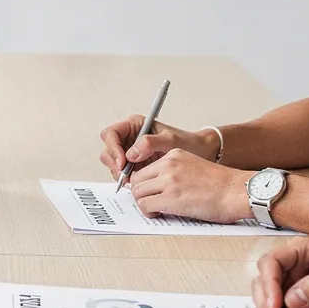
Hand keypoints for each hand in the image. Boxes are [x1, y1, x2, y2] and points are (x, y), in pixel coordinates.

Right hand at [99, 114, 218, 176]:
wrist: (200, 154)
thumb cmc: (188, 142)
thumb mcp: (171, 140)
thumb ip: (150, 143)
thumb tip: (132, 153)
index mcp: (135, 125)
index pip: (111, 134)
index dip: (113, 147)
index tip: (122, 161)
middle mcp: (130, 138)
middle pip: (108, 149)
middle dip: (114, 162)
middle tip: (126, 174)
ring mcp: (131, 152)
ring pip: (113, 163)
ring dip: (120, 173)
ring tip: (134, 179)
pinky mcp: (135, 166)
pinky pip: (123, 173)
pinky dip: (126, 179)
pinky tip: (138, 182)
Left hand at [122, 149, 251, 223]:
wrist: (239, 191)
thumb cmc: (223, 185)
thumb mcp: (194, 167)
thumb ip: (175, 173)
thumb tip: (159, 187)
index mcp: (174, 155)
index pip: (144, 169)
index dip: (143, 184)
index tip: (148, 192)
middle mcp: (169, 164)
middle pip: (136, 180)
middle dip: (140, 194)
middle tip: (149, 203)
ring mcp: (169, 180)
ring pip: (138, 192)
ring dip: (143, 203)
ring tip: (156, 209)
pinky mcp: (171, 198)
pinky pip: (146, 205)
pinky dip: (149, 212)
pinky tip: (159, 213)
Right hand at [249, 237, 308, 307]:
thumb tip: (292, 298)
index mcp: (302, 252)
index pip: (272, 263)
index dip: (269, 283)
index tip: (276, 305)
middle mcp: (293, 268)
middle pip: (263, 282)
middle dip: (266, 304)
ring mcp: (292, 287)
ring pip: (267, 301)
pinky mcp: (296, 306)